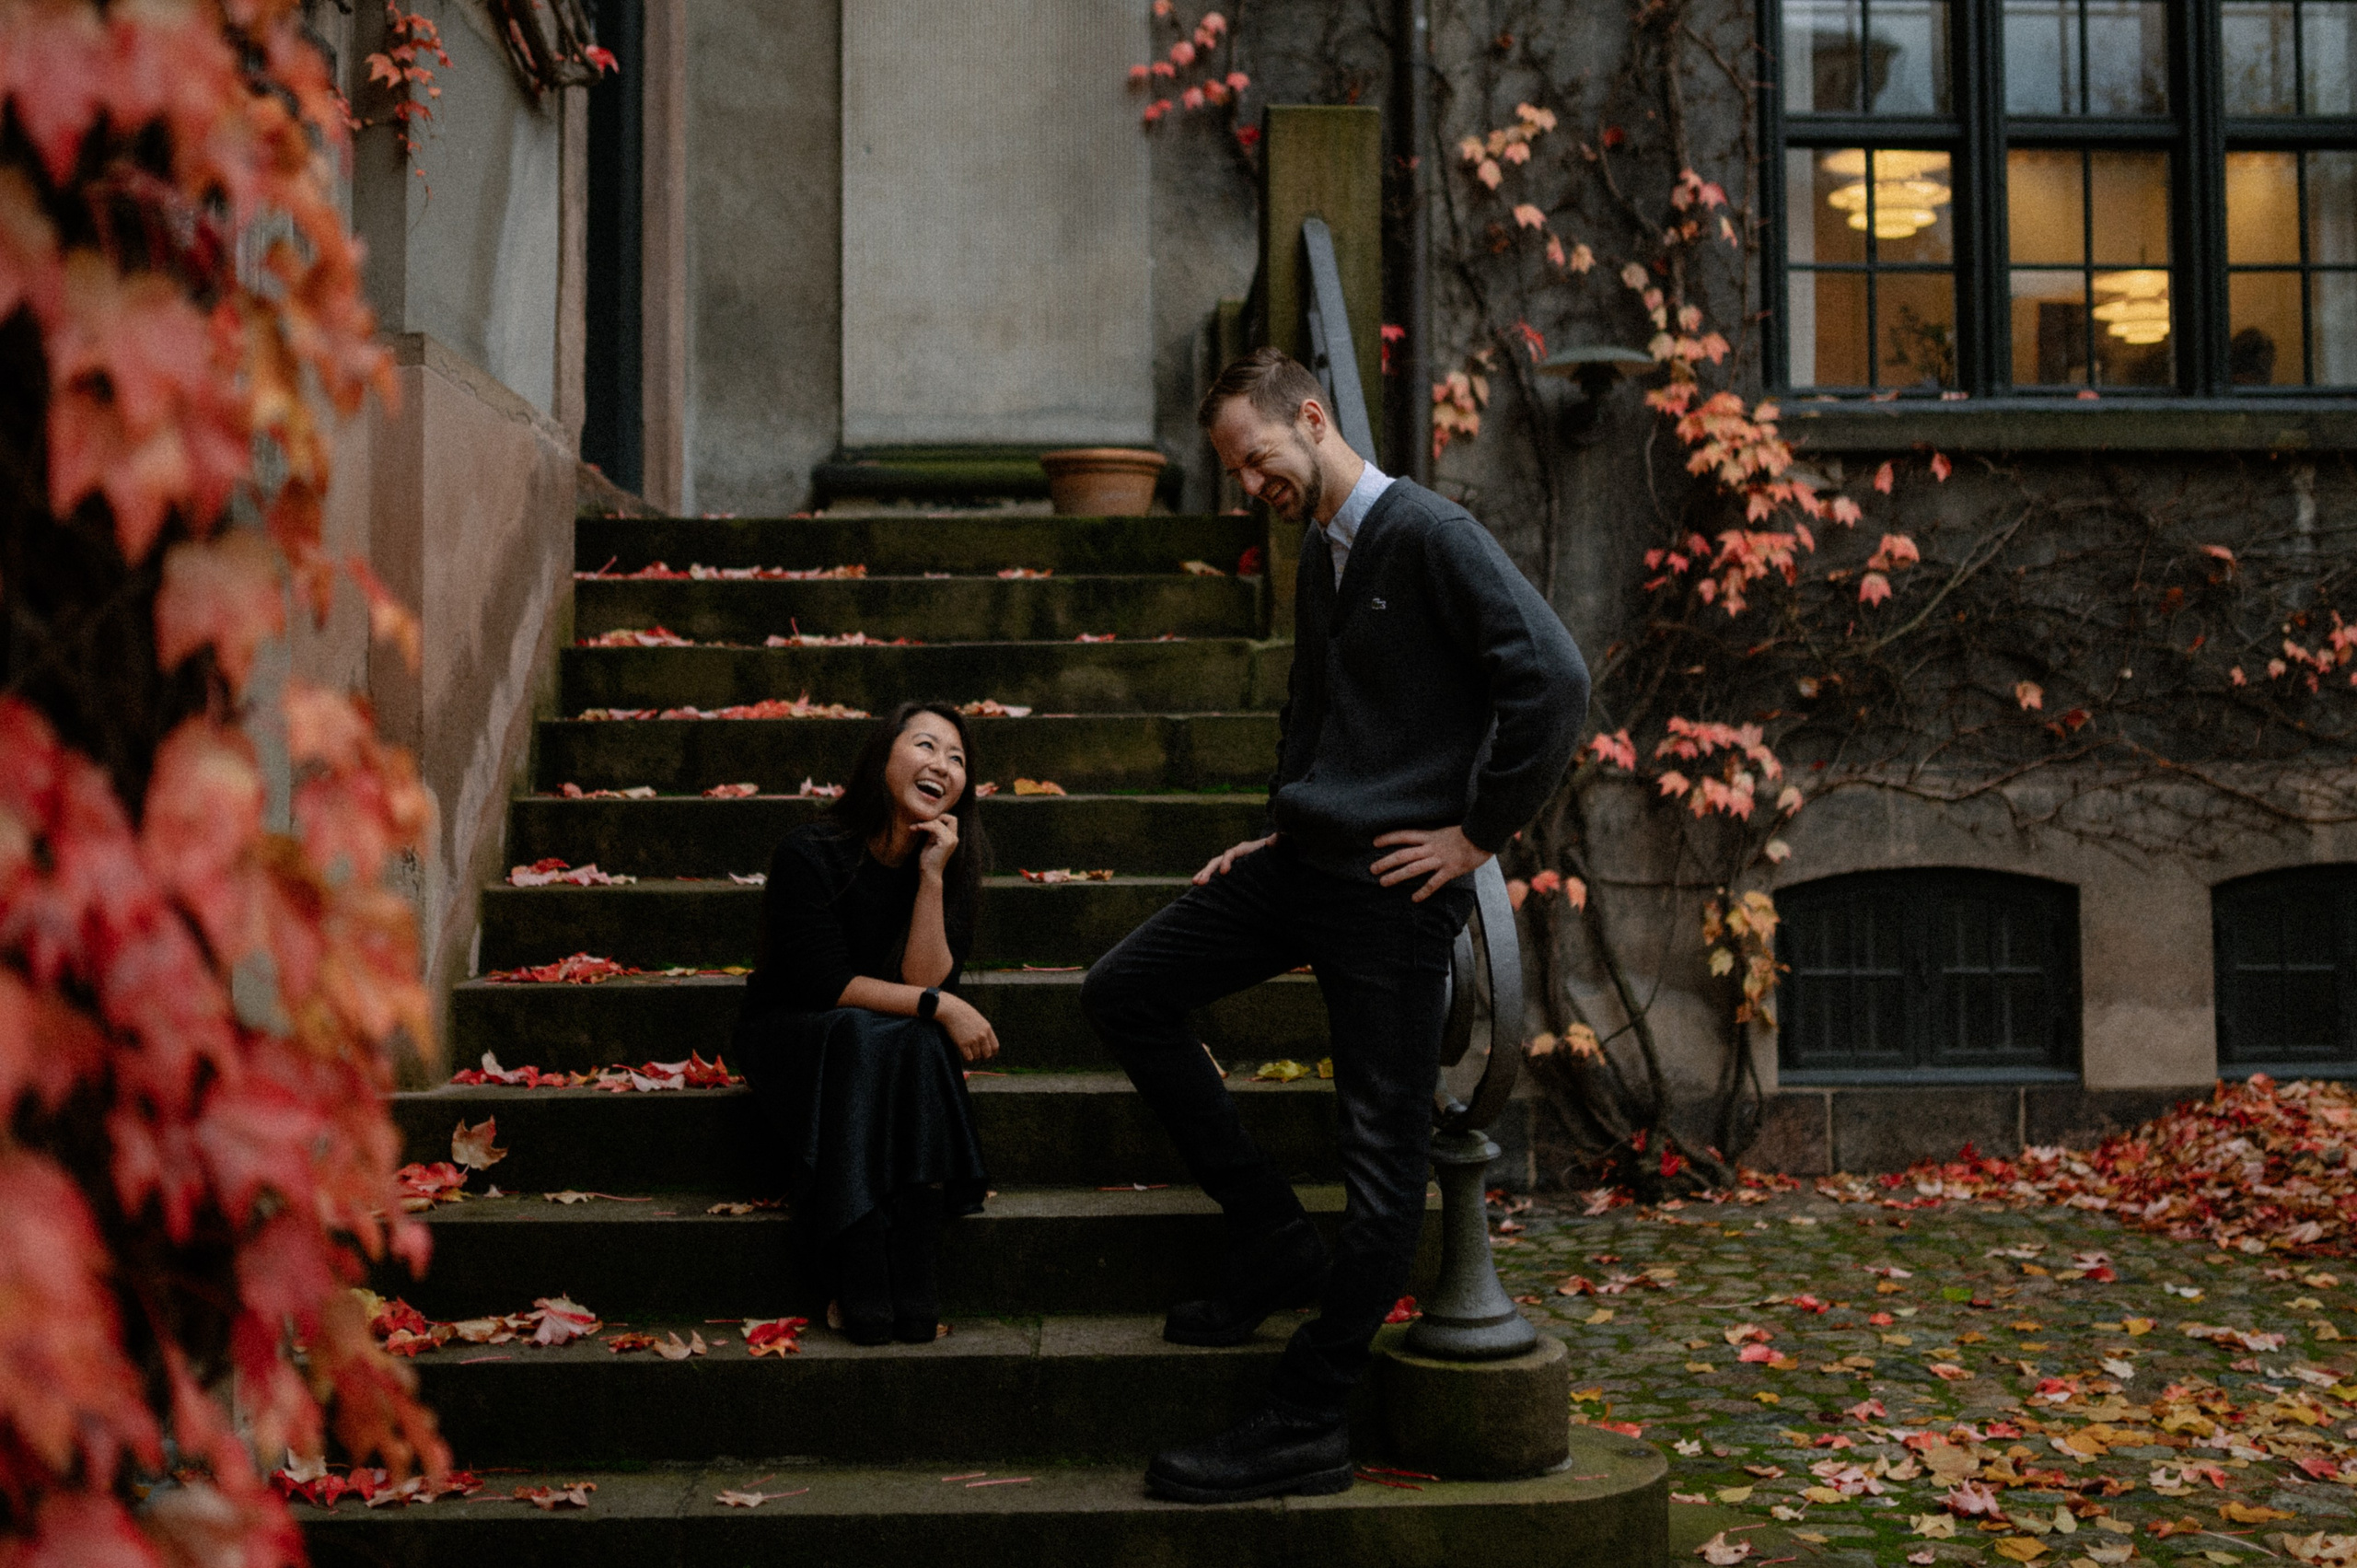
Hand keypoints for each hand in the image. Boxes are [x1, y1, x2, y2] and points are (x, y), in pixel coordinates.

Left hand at [913, 813, 957, 878]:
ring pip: (939, 822)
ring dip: (925, 823)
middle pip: (951, 818)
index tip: (927, 824)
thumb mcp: (931, 841)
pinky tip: (916, 828)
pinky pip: (935, 827)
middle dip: (936, 818)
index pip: (952, 820)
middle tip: (922, 825)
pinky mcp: (946, 842)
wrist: (929, 873)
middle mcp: (954, 838)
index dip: (941, 818)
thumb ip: (933, 831)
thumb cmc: (928, 859)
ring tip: (915, 827)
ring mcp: (951, 840)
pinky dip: (925, 826)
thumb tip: (930, 820)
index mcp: (952, 838)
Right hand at [936, 993, 998, 1062]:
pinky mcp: (963, 1044)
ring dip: (973, 1056)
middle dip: (982, 1057)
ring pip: (977, 1057)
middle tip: (976, 1055)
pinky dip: (966, 1058)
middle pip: (987, 1054)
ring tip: (968, 1050)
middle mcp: (982, 1035)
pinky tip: (963, 1052)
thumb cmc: (963, 1013)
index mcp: (987, 1028)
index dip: (991, 1053)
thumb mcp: (978, 1019)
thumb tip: (985, 1043)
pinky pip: (969, 1058)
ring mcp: (973, 1040)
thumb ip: (983, 1030)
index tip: (986, 1054)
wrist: (951, 1010)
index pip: (995, 1047)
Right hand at [1193, 834, 1275, 884]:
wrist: (1276, 852)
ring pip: (1214, 868)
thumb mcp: (1280, 845)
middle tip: (1200, 883)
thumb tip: (1275, 839)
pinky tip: (1201, 891)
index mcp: (1244, 849)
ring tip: (1195, 884)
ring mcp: (1231, 863)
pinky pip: (1218, 876)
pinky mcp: (1232, 872)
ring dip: (1204, 875)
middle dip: (1208, 871)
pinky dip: (1210, 881)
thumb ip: (1278, 841)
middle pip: (1217, 861)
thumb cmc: (1278, 849)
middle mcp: (1235, 855)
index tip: (1224, 872)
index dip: (1226, 861)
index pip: (1231, 853)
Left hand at [1370, 825, 1491, 901]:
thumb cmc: (1469, 833)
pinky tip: (1414, 899)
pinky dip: (1423, 891)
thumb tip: (1425, 844)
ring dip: (1396, 876)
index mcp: (1430, 836)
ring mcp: (1440, 859)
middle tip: (1372, 869)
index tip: (1374, 842)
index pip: (1404, 835)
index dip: (1389, 838)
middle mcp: (1431, 847)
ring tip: (1383, 883)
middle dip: (1386, 861)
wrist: (1485, 834)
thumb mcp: (1446, 831)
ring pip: (1413, 868)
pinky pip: (1434, 882)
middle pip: (1403, 854)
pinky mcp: (1450, 870)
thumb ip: (1434, 839)